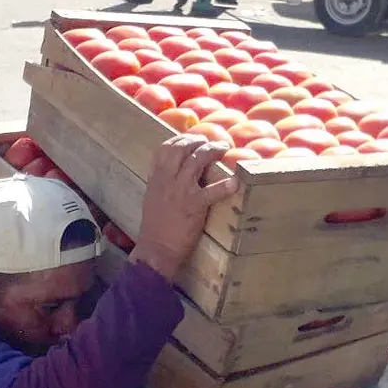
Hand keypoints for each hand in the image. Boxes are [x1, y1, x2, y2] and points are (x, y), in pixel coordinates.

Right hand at [130, 135, 239, 280]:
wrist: (155, 249)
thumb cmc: (155, 227)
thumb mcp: (152, 198)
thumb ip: (162, 183)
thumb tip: (175, 172)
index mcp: (156, 178)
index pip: (164, 148)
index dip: (180, 138)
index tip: (193, 137)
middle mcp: (167, 180)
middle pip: (181, 148)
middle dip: (198, 140)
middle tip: (211, 141)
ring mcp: (180, 191)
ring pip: (197, 160)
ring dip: (212, 150)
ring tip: (223, 148)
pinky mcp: (194, 205)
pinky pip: (212, 191)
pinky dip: (225, 185)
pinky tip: (235, 182)